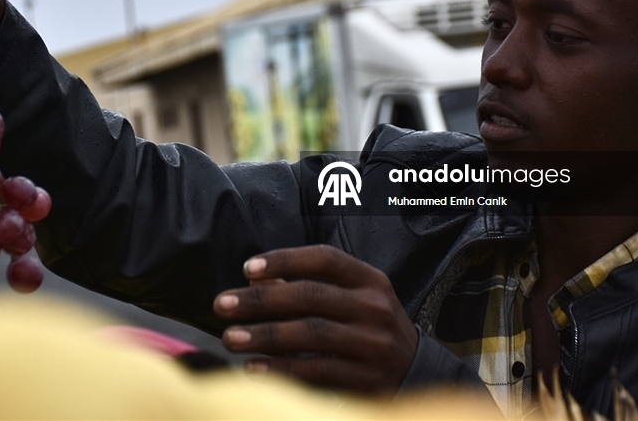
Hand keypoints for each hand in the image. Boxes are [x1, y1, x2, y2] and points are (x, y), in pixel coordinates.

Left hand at [213, 245, 418, 393]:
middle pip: (311, 297)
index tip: (247, 269)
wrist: (414, 370)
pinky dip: (282, 370)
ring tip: (231, 337)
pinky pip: (318, 372)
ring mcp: (373, 345)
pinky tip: (255, 368)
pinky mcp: (367, 379)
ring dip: (265, 336)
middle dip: (261, 301)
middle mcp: (374, 308)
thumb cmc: (368, 325)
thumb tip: (254, 282)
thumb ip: (309, 285)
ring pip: (311, 335)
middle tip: (223, 305)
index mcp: (370, 280)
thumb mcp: (351, 297)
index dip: (284, 260)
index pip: (325, 259)